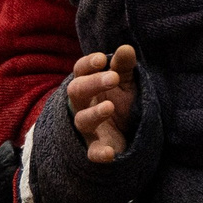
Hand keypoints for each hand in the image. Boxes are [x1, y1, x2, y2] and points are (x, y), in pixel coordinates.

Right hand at [68, 44, 138, 162]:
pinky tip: (109, 153)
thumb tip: (126, 48)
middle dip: (92, 83)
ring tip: (110, 106)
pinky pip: (92, 152)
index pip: (80, 71)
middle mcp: (81, 105)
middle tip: (113, 78)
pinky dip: (99, 153)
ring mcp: (86, 128)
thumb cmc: (118, 102)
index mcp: (87, 85)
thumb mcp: (124, 83)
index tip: (102, 60)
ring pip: (82, 120)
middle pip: (76, 91)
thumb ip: (124, 67)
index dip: (88, 64)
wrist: (124, 135)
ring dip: (94, 113)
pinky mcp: (95, 148)